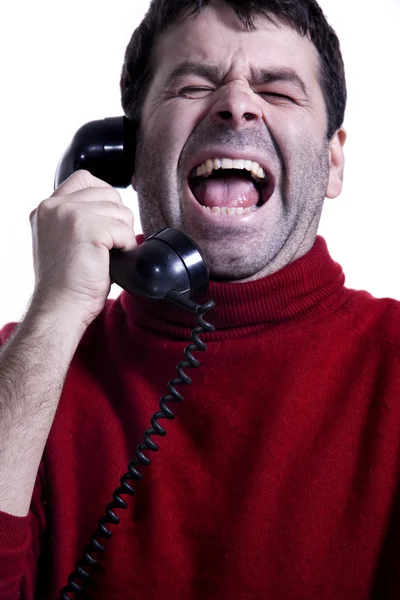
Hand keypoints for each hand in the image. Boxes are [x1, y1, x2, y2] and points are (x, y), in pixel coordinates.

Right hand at [29, 170, 136, 327]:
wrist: (61, 307)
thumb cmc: (67, 283)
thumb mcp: (64, 240)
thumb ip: (79, 218)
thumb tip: (113, 210)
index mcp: (47, 207)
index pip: (86, 179)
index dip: (105, 199)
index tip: (106, 225)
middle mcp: (54, 205)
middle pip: (109, 193)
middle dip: (117, 219)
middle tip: (106, 247)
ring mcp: (69, 214)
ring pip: (120, 211)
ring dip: (122, 235)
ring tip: (105, 256)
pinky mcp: (86, 227)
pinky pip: (124, 229)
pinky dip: (125, 247)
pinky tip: (111, 262)